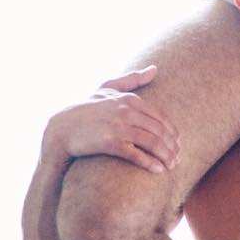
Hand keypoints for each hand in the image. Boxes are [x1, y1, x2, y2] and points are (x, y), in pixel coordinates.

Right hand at [43, 66, 179, 174]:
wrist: (60, 129)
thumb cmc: (85, 108)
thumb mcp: (107, 88)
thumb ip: (131, 79)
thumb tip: (155, 68)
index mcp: (129, 99)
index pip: (160, 118)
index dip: (172, 133)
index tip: (178, 145)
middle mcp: (126, 111)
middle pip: (159, 131)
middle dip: (172, 146)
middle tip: (178, 159)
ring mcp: (118, 126)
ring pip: (152, 142)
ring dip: (166, 156)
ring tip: (172, 166)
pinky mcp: (109, 143)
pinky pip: (136, 154)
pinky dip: (150, 163)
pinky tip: (159, 170)